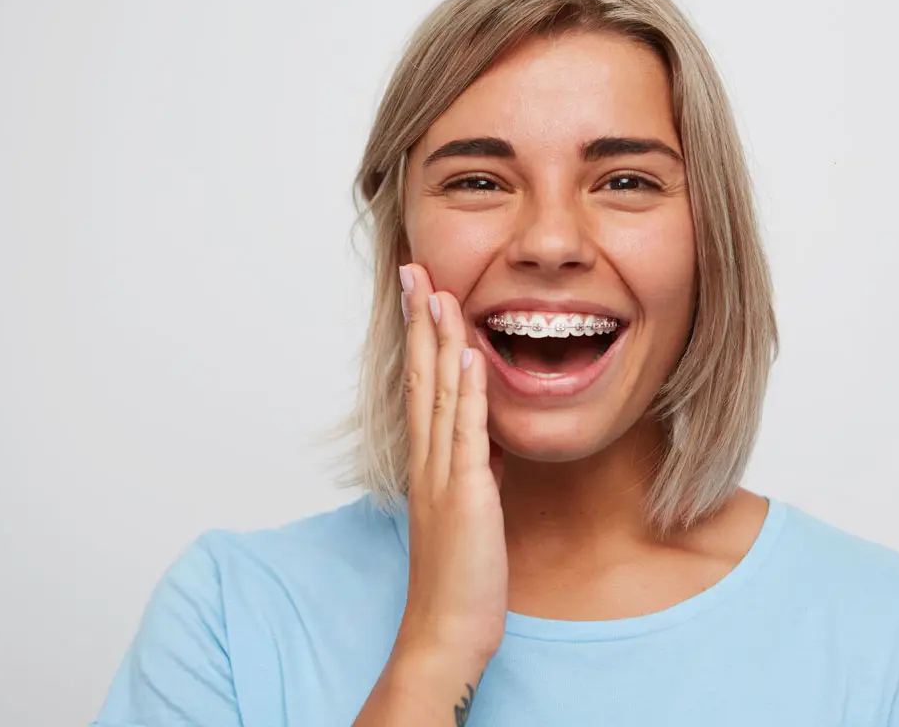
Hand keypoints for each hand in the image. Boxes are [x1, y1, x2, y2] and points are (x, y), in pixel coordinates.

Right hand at [394, 263, 507, 665]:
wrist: (448, 629)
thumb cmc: (459, 576)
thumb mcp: (468, 509)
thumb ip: (471, 469)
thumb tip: (484, 439)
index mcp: (428, 463)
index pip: (420, 386)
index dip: (420, 338)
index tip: (420, 295)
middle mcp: (428, 461)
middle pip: (420, 378)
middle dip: (419, 322)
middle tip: (414, 270)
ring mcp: (442, 475)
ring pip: (437, 394)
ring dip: (439, 341)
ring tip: (438, 291)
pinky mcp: (465, 495)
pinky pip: (466, 433)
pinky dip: (467, 392)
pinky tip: (469, 354)